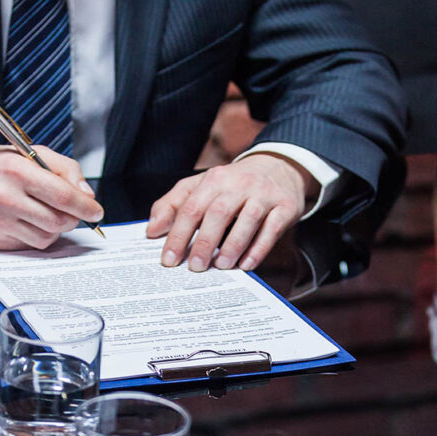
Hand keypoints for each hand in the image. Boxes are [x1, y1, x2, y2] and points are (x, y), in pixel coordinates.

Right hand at [0, 145, 102, 249]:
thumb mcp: (29, 153)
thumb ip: (64, 169)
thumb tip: (86, 195)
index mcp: (17, 170)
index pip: (63, 195)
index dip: (85, 207)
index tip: (96, 211)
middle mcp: (6, 197)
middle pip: (59, 221)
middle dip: (72, 218)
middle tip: (71, 211)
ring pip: (46, 238)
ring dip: (54, 229)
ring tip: (44, 213)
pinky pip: (28, 245)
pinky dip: (35, 236)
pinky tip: (26, 222)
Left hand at [146, 153, 317, 271]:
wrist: (279, 168)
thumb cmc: (233, 185)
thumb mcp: (201, 187)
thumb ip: (173, 205)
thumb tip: (152, 230)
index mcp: (214, 179)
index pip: (191, 208)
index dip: (178, 235)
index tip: (169, 260)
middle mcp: (239, 184)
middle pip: (218, 213)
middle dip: (204, 242)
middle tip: (195, 267)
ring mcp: (264, 194)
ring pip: (248, 220)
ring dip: (233, 246)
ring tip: (221, 266)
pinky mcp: (285, 207)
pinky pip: (272, 229)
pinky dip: (258, 249)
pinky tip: (246, 265)